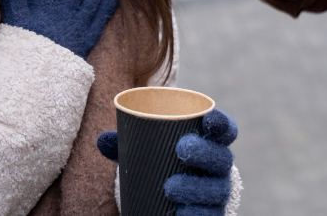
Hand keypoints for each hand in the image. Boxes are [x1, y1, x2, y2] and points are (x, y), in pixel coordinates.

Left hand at [97, 109, 237, 214]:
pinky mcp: (212, 214)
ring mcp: (218, 192)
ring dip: (195, 187)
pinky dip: (198, 215)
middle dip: (204, 152)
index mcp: (211, 142)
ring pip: (216, 190)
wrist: (176, 196)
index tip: (208, 119)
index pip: (225, 130)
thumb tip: (102, 140)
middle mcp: (219, 166)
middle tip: (182, 149)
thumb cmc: (163, 162)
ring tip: (170, 187)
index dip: (221, 123)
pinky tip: (182, 214)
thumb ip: (128, 144)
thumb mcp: (148, 152)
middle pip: (221, 158)